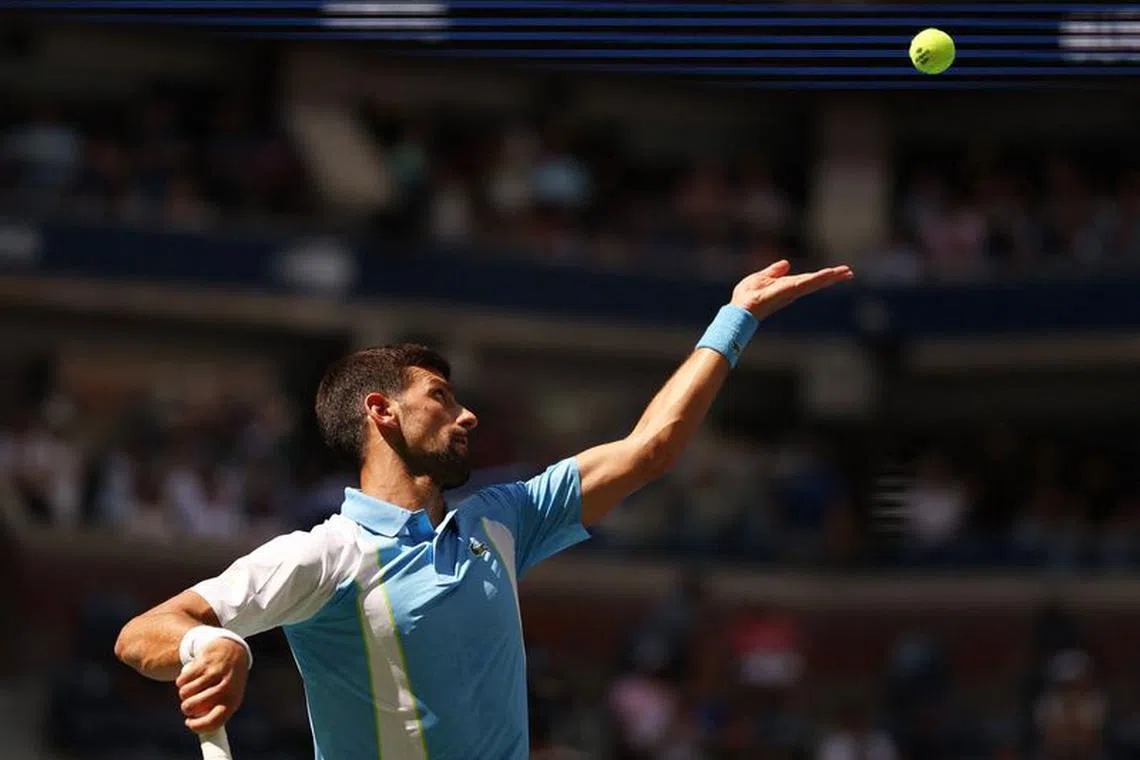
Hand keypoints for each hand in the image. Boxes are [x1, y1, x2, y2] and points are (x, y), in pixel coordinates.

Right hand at [175, 637, 248, 733]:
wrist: (232, 650)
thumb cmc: (228, 680)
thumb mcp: (229, 697)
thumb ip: (216, 712)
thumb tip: (200, 729)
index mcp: (233, 701)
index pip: (213, 722)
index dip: (197, 726)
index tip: (189, 723)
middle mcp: (225, 688)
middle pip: (193, 707)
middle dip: (187, 707)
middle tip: (190, 703)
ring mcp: (214, 674)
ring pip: (185, 693)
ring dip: (184, 693)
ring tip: (193, 688)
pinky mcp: (204, 663)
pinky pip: (182, 680)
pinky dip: (182, 681)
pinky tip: (191, 677)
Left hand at [730, 259, 852, 320]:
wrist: (741, 307)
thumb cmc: (747, 296)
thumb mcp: (761, 277)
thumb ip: (774, 271)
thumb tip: (786, 263)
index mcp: (787, 285)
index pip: (808, 279)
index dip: (821, 276)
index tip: (835, 272)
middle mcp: (793, 289)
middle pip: (816, 281)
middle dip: (832, 277)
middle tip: (849, 273)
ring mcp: (793, 290)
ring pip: (815, 281)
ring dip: (831, 277)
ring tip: (847, 272)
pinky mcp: (790, 290)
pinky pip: (807, 282)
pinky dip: (819, 278)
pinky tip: (830, 274)